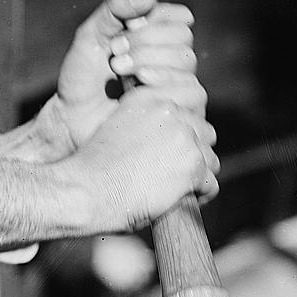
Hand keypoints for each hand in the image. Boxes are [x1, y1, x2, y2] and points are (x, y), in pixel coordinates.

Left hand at [50, 0, 206, 147]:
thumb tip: (147, 0)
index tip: (128, 27)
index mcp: (155, 38)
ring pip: (187, 61)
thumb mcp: (90, 36)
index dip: (157, 18)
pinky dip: (159, 86)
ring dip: (149, 61)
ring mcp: (177, 86)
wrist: (73, 117)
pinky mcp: (179, 111)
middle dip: (146, 41)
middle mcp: (171, 60)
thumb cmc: (82, 79)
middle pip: (183, 37)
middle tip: (115, 54)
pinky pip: (190, 91)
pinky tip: (134, 92)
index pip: (179, 17)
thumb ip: (113, 10)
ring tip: (119, 71)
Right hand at [64, 86, 219, 233]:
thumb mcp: (117, 126)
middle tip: (174, 171)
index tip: (179, 139)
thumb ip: (146, 120)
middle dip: (193, 151)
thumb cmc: (95, 168)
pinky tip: (181, 201)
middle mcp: (169, 111)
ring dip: (197, 174)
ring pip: (209, 158)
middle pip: (203, 130)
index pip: (192, 95)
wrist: (85, 190)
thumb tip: (170, 132)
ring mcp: (183, 136)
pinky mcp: (192, 165)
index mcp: (148, 97)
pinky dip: (200, 196)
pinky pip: (211, 183)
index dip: (190, 120)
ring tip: (176, 188)